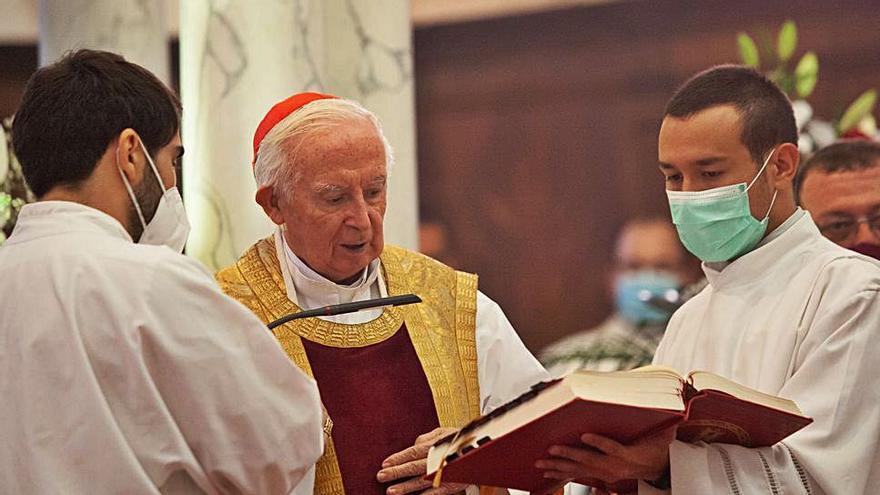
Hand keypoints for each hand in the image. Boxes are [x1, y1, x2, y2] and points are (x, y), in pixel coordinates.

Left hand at [377, 427, 468, 494]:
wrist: (483, 449)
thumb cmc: (460, 440)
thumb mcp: (443, 432)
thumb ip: (427, 438)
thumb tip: (414, 445)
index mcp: (436, 445)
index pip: (412, 452)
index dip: (397, 458)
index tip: (384, 463)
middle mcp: (439, 459)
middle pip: (413, 467)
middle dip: (396, 473)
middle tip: (380, 476)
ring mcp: (445, 473)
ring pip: (422, 482)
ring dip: (405, 487)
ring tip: (391, 491)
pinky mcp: (452, 484)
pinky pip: (436, 493)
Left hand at [534, 427, 674, 485]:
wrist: (660, 467)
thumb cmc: (656, 446)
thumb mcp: (660, 434)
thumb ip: (662, 420)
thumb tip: (674, 403)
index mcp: (628, 454)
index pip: (612, 447)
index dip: (598, 443)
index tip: (585, 435)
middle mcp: (615, 465)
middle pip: (589, 460)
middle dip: (568, 455)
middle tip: (551, 450)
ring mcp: (606, 472)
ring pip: (580, 469)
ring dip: (559, 466)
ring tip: (542, 463)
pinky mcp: (601, 475)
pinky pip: (580, 475)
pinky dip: (564, 472)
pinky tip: (551, 471)